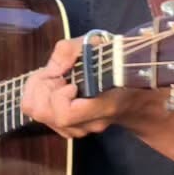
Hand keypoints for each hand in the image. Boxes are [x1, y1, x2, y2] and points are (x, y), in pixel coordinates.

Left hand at [21, 38, 157, 138]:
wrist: (133, 91)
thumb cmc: (115, 63)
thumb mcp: (96, 44)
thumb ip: (71, 50)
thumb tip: (52, 69)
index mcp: (103, 106)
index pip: (65, 115)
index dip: (58, 96)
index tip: (69, 81)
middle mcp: (90, 123)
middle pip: (45, 115)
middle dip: (41, 90)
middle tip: (55, 75)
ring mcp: (80, 130)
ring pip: (40, 117)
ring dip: (40, 94)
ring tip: (57, 80)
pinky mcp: (71, 130)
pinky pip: (44, 118)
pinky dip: (42, 100)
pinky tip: (57, 89)